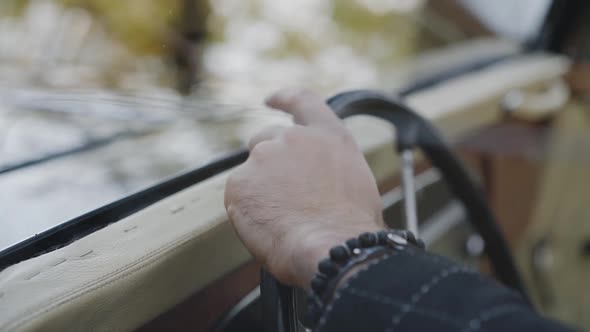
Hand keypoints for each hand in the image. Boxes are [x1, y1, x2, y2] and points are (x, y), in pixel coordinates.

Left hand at [224, 89, 384, 288]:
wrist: (333, 246)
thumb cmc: (350, 225)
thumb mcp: (354, 181)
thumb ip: (327, 166)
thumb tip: (313, 179)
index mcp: (327, 135)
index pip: (302, 101)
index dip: (284, 98)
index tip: (270, 99)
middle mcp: (292, 139)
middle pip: (265, 139)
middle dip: (268, 161)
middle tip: (278, 192)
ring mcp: (263, 158)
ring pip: (252, 173)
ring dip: (260, 190)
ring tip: (283, 220)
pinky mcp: (239, 182)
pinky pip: (238, 196)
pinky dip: (248, 210)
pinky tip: (269, 227)